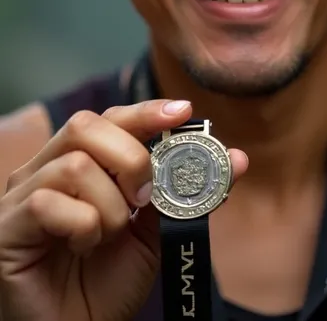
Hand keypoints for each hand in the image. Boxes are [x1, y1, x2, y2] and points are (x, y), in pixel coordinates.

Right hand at [0, 100, 247, 320]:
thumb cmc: (105, 282)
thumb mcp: (154, 232)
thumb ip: (185, 192)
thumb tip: (236, 159)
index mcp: (80, 162)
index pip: (111, 118)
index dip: (146, 111)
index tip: (183, 112)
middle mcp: (46, 168)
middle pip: (87, 125)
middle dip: (130, 156)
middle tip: (144, 196)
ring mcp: (22, 195)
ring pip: (74, 164)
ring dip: (109, 204)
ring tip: (110, 234)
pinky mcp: (7, 226)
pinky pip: (48, 202)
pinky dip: (82, 225)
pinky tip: (83, 247)